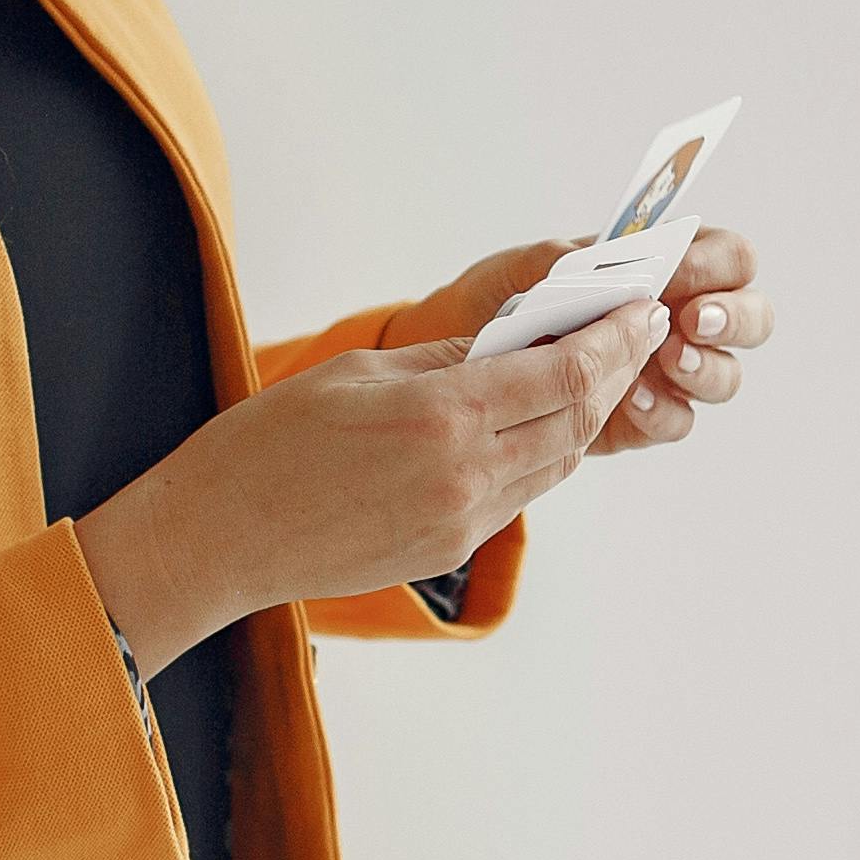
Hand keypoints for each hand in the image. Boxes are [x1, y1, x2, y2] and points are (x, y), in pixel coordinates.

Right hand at [73, 301, 668, 656]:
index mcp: (443, 415)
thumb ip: (448, 358)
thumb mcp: (361, 374)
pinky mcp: (448, 548)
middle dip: (615, 372)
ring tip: (599, 372)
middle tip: (636, 335)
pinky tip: (541, 422)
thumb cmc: (269, 443)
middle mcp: (466, 474)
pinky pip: (520, 494)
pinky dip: (544, 452)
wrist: (217, 538)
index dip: (615, 341)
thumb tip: (515, 338)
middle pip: (577, 418)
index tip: (641, 312)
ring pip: (556, 461)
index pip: (565, 372)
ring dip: (585, 414)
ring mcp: (462, 520)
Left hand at [404, 227, 770, 454]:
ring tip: (666, 361)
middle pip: (753, 318)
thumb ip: (551, 258)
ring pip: (725, 375)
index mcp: (674, 264)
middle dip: (731, 320)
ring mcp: (675, 371)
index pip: (730, 257)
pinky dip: (661, 410)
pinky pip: (678, 421)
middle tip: (689, 323)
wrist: (474, 361)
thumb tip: (580, 261)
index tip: (674, 275)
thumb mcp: (519, 267)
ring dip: (703, 370)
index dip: (714, 266)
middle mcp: (687, 317)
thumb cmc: (509, 298)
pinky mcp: (649, 416)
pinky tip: (630, 399)